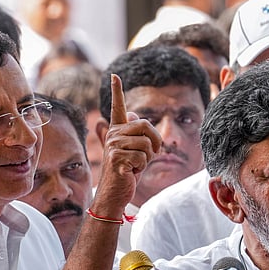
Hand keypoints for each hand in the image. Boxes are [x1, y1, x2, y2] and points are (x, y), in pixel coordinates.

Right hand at [92, 74, 161, 212]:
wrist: (114, 194)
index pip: (118, 108)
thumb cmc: (127, 172)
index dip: (117, 91)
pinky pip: (143, 156)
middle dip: (156, 141)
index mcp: (117, 131)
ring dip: (149, 157)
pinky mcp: (116, 158)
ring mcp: (113, 145)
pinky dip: (143, 166)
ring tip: (137, 165)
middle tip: (152, 154)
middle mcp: (113, 134)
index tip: (115, 75)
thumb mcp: (135, 151)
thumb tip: (135, 114)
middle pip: (146, 125)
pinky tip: (131, 172)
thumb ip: (137, 134)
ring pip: (147, 143)